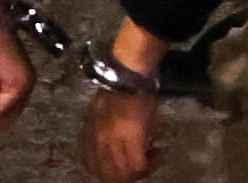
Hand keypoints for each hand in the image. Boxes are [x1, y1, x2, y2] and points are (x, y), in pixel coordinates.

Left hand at [79, 18, 168, 180]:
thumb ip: (104, 125)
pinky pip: (140, 166)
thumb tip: (115, 134)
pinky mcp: (133, 141)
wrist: (129, 74)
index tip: (122, 164)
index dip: (106, 171)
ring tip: (151, 160)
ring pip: (124, 175)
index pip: (90, 165)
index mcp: (89, 134)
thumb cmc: (120, 84)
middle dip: (125, 176)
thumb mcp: (102, 107)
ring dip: (140, 172)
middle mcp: (98, 142)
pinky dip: (151, 165)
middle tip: (139, 167)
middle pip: (107, 175)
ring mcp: (114, 143)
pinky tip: (158, 154)